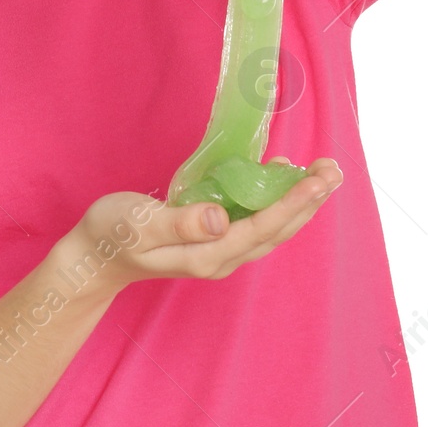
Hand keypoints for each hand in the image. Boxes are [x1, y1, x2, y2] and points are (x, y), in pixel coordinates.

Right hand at [71, 157, 342, 295]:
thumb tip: (221, 217)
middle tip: (334, 169)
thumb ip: (180, 221)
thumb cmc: (111, 235)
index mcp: (208, 255)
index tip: (318, 178)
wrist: (93, 258)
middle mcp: (221, 257)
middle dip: (309, 200)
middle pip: (277, 229)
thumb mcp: (139, 224)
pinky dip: (274, 199)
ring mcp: (218, 251)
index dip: (294, 201)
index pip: (263, 227)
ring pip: (271, 227)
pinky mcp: (212, 240)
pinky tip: (279, 176)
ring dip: (298, 201)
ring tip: (320, 172)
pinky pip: (255, 220)